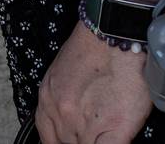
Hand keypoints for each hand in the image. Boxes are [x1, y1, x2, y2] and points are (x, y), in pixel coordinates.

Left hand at [35, 21, 152, 143]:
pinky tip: (116, 136)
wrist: (117, 32)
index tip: (73, 139)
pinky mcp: (113, 127)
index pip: (48, 138)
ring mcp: (85, 122)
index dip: (62, 141)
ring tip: (105, 127)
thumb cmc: (96, 46)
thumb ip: (62, 100)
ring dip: (95, 140)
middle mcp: (61, 112)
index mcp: (47, 98)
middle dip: (79, 139)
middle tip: (92, 128)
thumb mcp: (63, 72)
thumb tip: (69, 122)